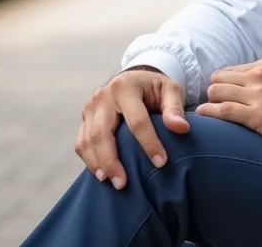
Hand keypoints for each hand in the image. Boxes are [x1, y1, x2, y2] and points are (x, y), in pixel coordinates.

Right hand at [75, 68, 188, 190]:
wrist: (134, 79)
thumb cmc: (154, 88)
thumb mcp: (170, 90)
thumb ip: (174, 108)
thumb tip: (180, 128)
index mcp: (125, 87)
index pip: (136, 120)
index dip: (149, 142)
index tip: (161, 163)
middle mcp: (103, 96)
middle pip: (102, 132)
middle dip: (111, 160)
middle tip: (123, 184)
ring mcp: (90, 107)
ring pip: (87, 140)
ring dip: (97, 164)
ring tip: (112, 182)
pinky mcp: (85, 119)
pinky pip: (81, 143)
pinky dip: (89, 160)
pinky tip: (102, 175)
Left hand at [196, 57, 261, 158]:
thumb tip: (244, 88)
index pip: (229, 70)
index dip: (221, 84)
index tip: (218, 96)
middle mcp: (261, 76)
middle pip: (218, 78)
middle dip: (213, 92)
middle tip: (212, 106)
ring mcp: (259, 96)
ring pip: (217, 92)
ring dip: (209, 103)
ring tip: (207, 113)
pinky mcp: (259, 116)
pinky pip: (223, 111)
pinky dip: (209, 113)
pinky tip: (203, 116)